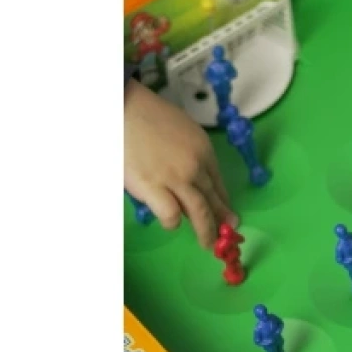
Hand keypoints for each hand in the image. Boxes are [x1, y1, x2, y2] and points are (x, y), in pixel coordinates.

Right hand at [125, 81, 234, 247]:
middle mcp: (195, 166)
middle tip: (228, 233)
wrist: (123, 108)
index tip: (229, 214)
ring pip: (200, 213)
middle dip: (222, 220)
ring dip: (205, 232)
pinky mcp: (153, 188)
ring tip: (208, 244)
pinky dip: (172, 222)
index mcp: (204, 150)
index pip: (219, 183)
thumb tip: (189, 180)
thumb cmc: (146, 116)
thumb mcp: (180, 130)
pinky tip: (171, 223)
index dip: (224, 202)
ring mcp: (176, 179)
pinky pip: (171, 215)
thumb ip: (189, 154)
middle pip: (213, 199)